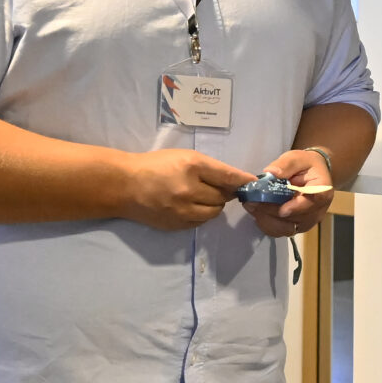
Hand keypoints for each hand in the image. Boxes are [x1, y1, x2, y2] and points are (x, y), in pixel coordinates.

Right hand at [122, 149, 252, 230]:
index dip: (243, 180)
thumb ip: (210, 169)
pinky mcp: (176, 225)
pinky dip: (201, 215)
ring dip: (213, 205)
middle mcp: (189, 189)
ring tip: (201, 196)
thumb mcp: (184, 157)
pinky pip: (200, 222)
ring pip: (214, 212)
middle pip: (223, 197)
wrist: (125, 185)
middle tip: (214, 187)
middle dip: (223, 192)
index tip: (256, 183)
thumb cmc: (156, 166)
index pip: (227, 175)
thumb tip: (236, 182)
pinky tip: (190, 206)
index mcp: (191, 166)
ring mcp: (182, 210)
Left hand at [249, 148, 336, 237]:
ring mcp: (307, 221)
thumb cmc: (305, 165)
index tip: (282, 210)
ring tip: (251, 206)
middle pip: (296, 218)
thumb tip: (271, 173)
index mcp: (322, 190)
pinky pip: (280, 231)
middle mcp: (318, 210)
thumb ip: (286, 164)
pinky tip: (257, 212)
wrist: (311, 175)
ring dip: (267, 219)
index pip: (315, 202)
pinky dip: (266, 224)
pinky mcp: (296, 227)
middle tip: (252, 202)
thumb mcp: (297, 158)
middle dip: (272, 212)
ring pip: (286, 228)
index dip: (298, 207)